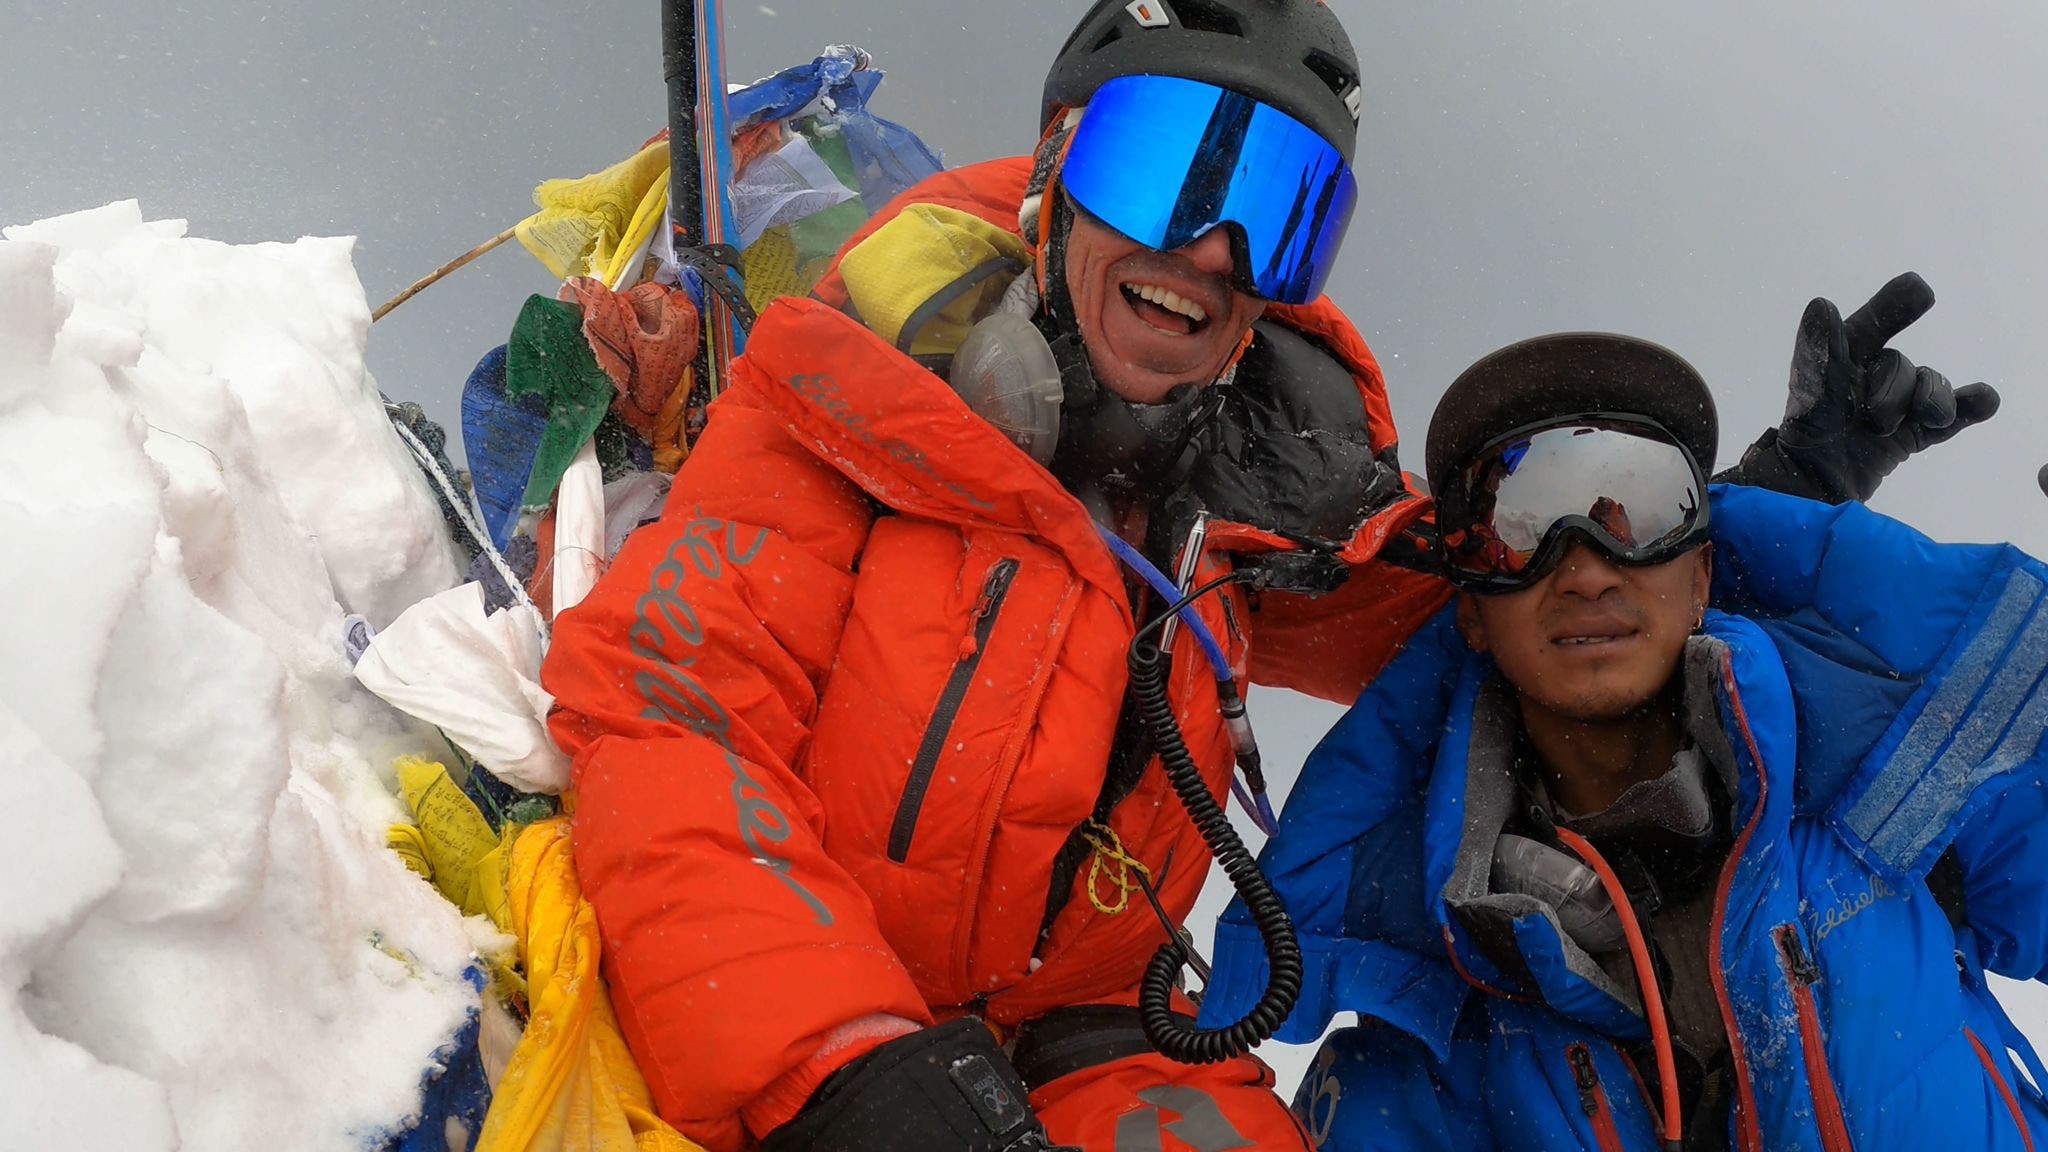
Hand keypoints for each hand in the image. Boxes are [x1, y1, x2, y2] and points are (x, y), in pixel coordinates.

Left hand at [1766, 272, 1999, 502]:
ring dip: (1925, 405)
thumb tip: (1822, 305)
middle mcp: (1874, 376)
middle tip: (1868, 419)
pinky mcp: (1917, 432)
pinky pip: (1954, 413)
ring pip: (1930, 388)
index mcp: (1844, 359)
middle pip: (1901, 366)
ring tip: (1891, 430)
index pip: (1871, 325)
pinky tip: (1984, 400)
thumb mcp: (1811, 392)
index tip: (1920, 290)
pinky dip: (1970, 405)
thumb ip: (1819, 352)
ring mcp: (1899, 404)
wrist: (1814, 487)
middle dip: (1889, 392)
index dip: (1894, 306)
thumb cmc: (1806, 435)